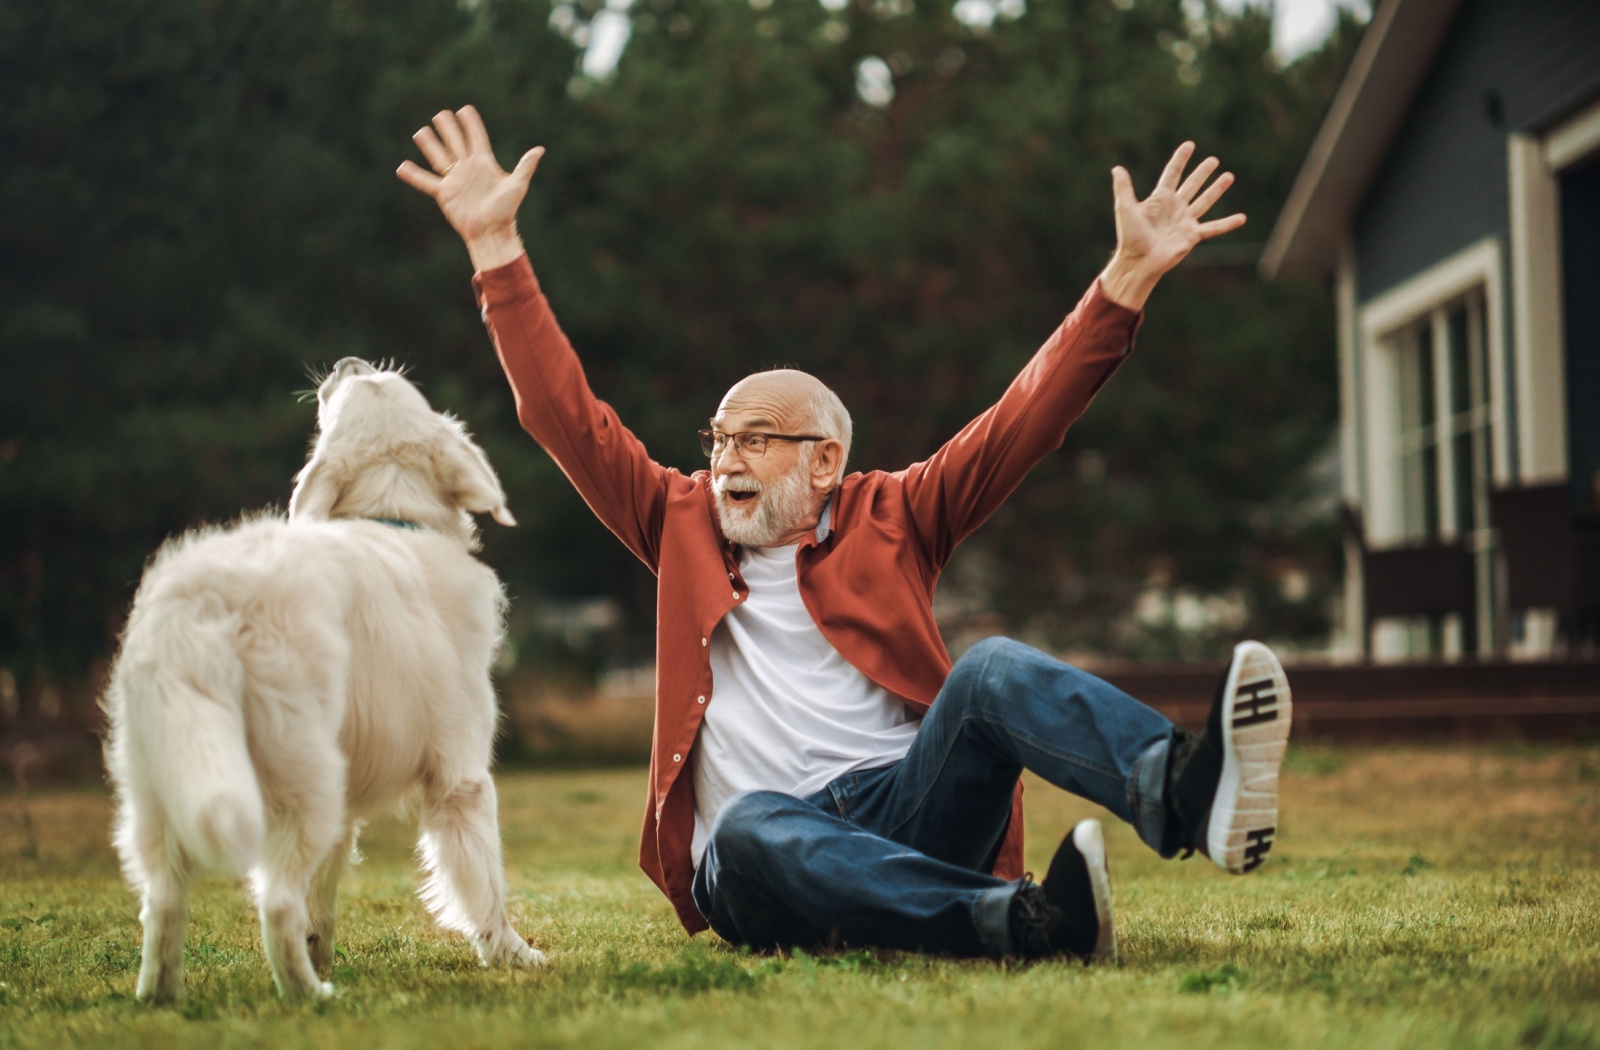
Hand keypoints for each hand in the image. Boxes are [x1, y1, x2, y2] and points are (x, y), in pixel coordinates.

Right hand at [397, 106, 543, 271]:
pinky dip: (414, 175)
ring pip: (440, 157)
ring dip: (430, 145)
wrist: (492, 232)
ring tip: (421, 132)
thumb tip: (539, 150)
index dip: (471, 124)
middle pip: (456, 143)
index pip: (477, 139)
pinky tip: (402, 167)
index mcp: (484, 164)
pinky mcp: (445, 194)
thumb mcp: (517, 186)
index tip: (465, 109)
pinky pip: (427, 182)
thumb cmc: (506, 210)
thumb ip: (525, 166)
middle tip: (441, 114)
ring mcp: (455, 180)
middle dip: (449, 129)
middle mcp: (468, 169)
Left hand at [1098, 142, 1244, 311]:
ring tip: (1229, 176)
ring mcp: (1185, 221)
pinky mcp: (1192, 236)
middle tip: (1213, 160)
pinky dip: (1228, 224)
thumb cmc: (1130, 237)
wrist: (1139, 262)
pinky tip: (1242, 218)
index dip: (1180, 159)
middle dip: (1202, 173)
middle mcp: (1174, 208)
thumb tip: (1116, 168)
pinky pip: (1214, 228)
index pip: (1172, 174)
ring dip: (1216, 189)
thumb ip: (1123, 188)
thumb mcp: (1125, 209)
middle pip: (1191, 185)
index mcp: (1160, 199)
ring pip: (1204, 201)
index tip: (1189, 145)